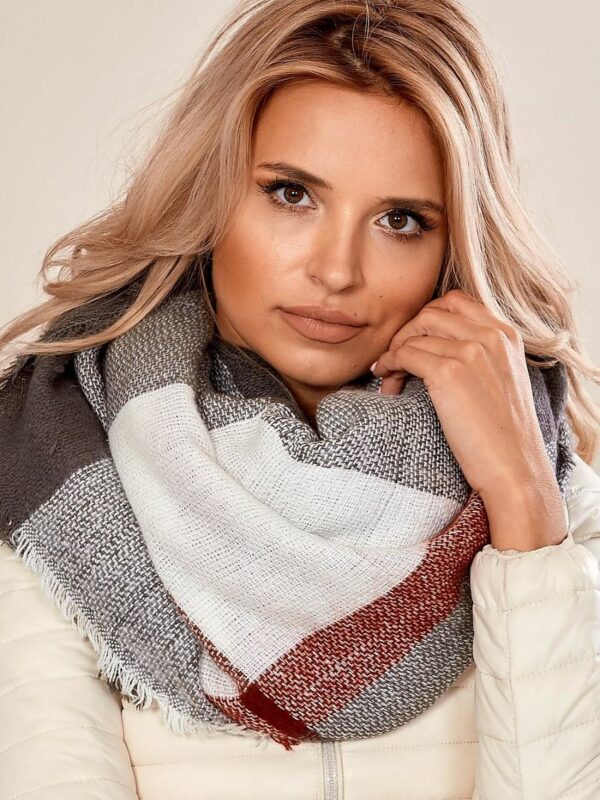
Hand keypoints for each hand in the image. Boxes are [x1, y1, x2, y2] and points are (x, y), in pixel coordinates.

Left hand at [370, 289, 567, 549]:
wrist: (515, 468)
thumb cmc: (504, 435)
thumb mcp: (502, 380)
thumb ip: (481, 354)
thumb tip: (434, 346)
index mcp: (506, 334)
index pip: (456, 302)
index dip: (428, 320)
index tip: (416, 343)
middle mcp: (491, 335)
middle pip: (431, 312)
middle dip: (407, 333)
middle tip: (397, 361)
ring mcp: (471, 351)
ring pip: (414, 333)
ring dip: (394, 351)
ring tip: (390, 377)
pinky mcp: (449, 372)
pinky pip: (404, 354)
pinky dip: (388, 365)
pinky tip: (386, 381)